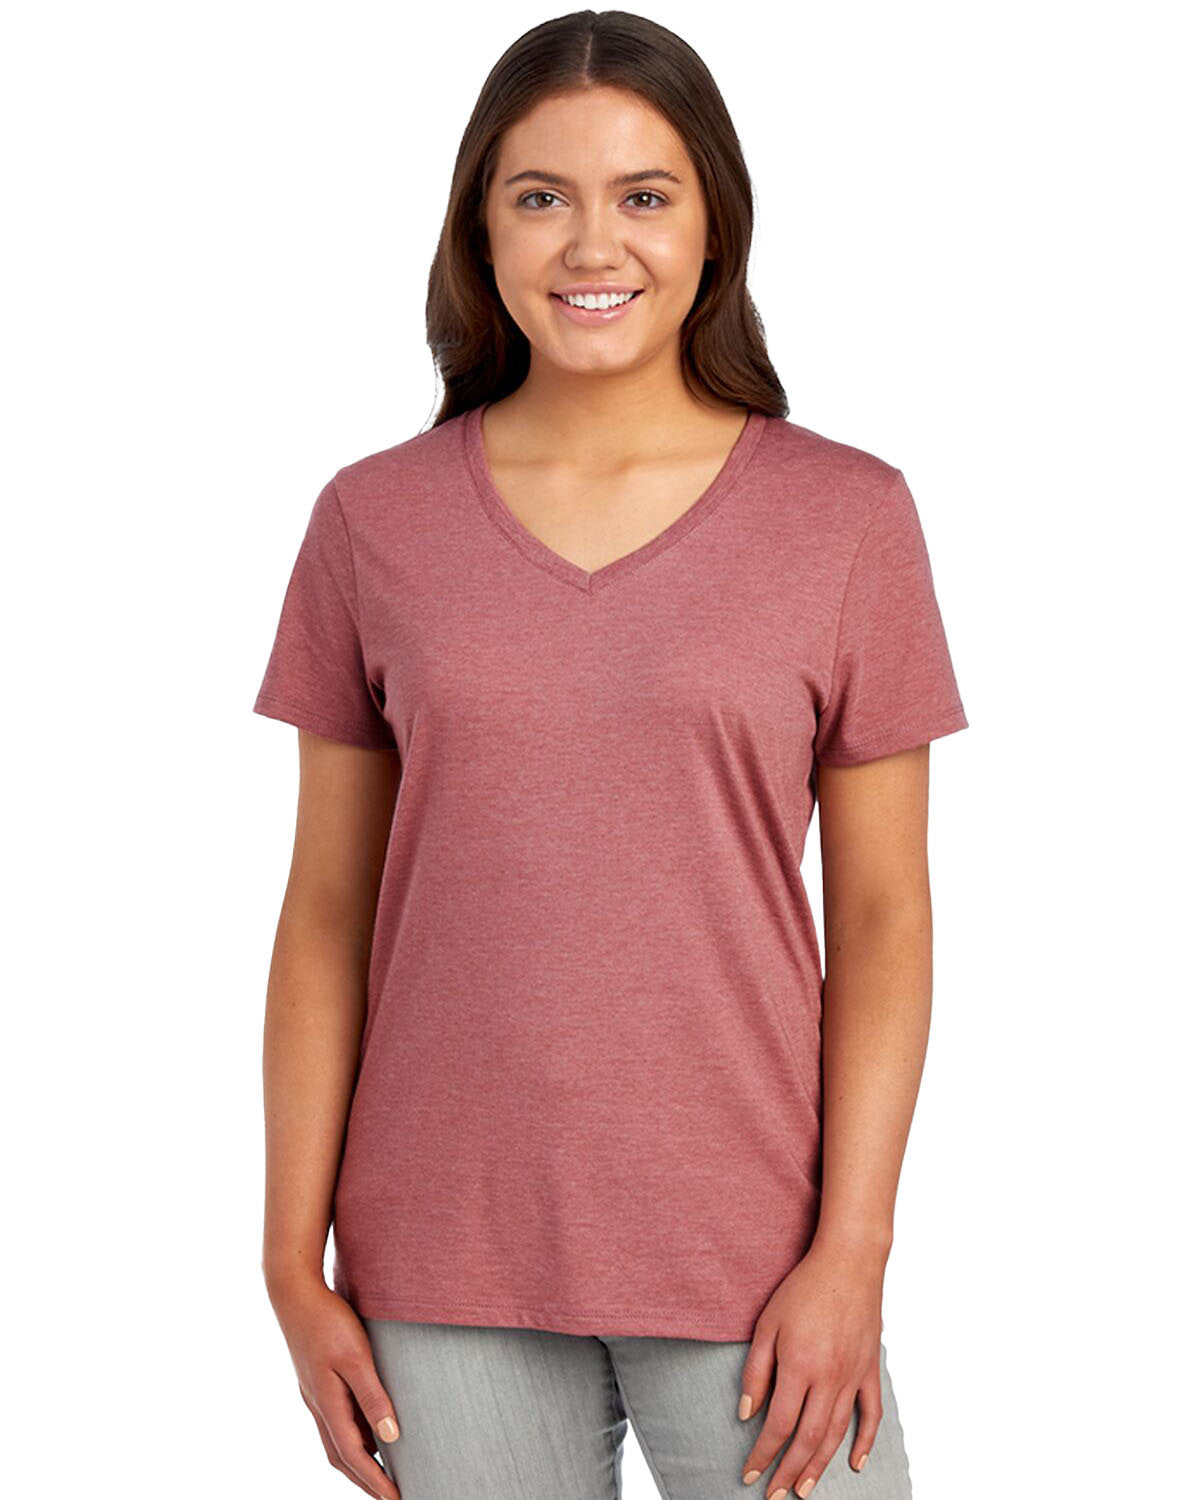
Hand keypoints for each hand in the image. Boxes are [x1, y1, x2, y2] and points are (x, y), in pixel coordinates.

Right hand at [267, 1272, 401, 1499]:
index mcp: (327, 1404)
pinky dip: (352, 1434)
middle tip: (390, 1496)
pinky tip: (367, 1428)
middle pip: (341, 1456)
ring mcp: (314, 1392)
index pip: (354, 1456)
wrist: (294, 1292)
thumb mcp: (356, 1357)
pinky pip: (334, 1419)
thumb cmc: (327, 1320)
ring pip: (335, 1439)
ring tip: (383, 1471)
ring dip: (358, 1460)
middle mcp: (317, 1404)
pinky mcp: (315, 1379)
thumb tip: (389, 1437)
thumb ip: (372, 1397)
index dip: (376, 1481)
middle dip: (365, 1480)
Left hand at [737, 1236, 886, 1495]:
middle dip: (788, 1472)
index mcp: (799, 1366)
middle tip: (774, 1494)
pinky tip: (856, 1464)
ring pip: (836, 1434)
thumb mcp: (767, 1323)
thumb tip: (746, 1414)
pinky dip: (865, 1443)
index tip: (749, 1472)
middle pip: (807, 1439)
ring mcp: (853, 1376)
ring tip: (803, 1489)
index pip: (778, 1424)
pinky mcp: (869, 1370)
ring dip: (819, 1466)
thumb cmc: (803, 1288)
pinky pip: (871, 1414)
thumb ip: (756, 1371)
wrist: (848, 1263)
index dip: (762, 1454)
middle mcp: (828, 1378)